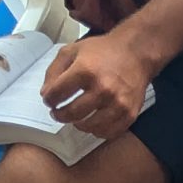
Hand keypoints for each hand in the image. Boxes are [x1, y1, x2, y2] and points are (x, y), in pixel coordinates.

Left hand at [41, 30, 158, 138]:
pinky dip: (97, 130)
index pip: (57, 94)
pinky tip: (92, 122)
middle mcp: (102, 88)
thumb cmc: (102, 51)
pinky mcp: (129, 113)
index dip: (49, 99)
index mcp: (85, 70)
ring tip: (75, 118)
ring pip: (89, 126)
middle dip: (60, 115)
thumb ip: (54, 70)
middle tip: (58, 113)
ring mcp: (117, 103)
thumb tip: (46, 94)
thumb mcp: (72, 50)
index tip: (49, 100)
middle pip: (72, 113)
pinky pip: (108, 132)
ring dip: (78, 124)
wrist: (136, 53)